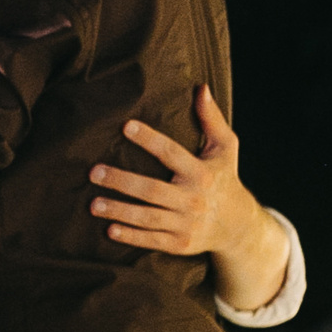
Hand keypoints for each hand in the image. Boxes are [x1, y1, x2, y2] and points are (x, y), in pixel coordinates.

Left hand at [89, 84, 262, 255]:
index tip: (126, 126)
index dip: (150, 139)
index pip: (172, 153)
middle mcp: (193, 199)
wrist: (238, 226)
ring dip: (119, 211)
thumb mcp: (226, 149)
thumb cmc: (224, 179)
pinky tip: (110, 229)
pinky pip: (152, 240)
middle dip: (121, 181)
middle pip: (152, 189)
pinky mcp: (179, 243)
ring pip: (148, 217)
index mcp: (202, 173)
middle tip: (93, 172)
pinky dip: (132, 236)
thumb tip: (201, 88)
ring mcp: (186, 224)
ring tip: (94, 203)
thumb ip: (212, 119)